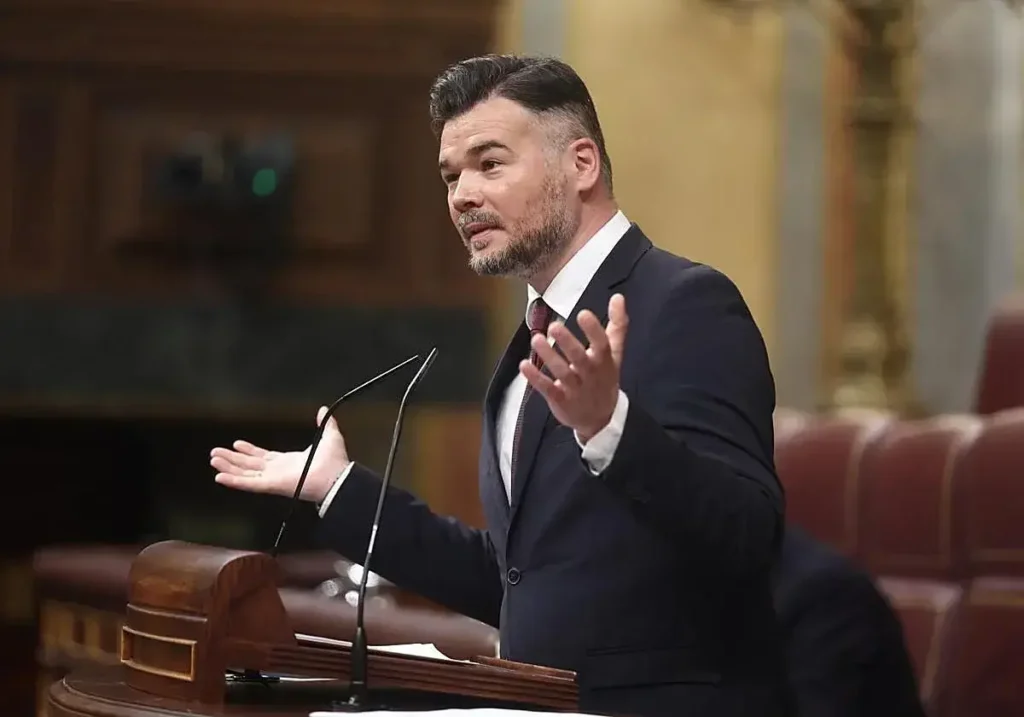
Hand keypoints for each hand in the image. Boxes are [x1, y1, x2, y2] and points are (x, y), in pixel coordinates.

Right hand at [210, 406, 350, 503]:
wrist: (336, 477)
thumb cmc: (334, 462)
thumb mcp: (329, 436)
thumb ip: (325, 423)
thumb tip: (324, 410)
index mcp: (288, 461)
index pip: (263, 456)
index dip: (249, 450)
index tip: (237, 444)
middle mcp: (278, 471)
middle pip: (249, 465)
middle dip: (232, 459)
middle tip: (216, 454)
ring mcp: (272, 479)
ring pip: (244, 473)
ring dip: (228, 466)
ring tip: (214, 460)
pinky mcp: (270, 485)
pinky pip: (248, 484)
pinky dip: (233, 480)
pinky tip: (220, 476)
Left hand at [520, 293, 628, 441]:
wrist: (601, 419)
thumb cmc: (604, 378)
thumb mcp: (614, 353)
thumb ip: (617, 325)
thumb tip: (619, 297)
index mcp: (604, 361)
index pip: (602, 344)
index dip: (594, 330)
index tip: (582, 314)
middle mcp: (590, 375)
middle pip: (580, 358)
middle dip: (568, 343)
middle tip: (554, 325)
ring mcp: (575, 389)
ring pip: (562, 373)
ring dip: (549, 356)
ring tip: (536, 339)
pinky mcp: (560, 400)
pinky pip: (547, 389)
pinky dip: (535, 378)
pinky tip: (523, 365)